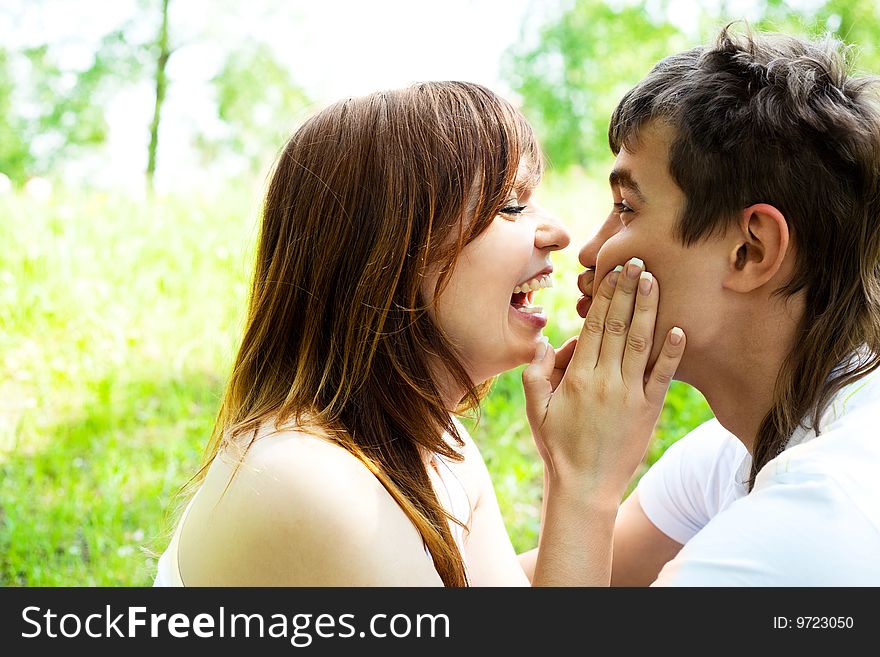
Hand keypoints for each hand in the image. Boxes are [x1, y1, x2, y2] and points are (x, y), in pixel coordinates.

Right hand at [522, 258, 684, 501]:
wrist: (586, 487)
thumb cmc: (557, 447)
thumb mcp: (536, 410)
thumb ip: (536, 374)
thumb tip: (545, 341)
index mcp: (577, 377)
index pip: (594, 326)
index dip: (604, 296)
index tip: (611, 271)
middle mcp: (605, 381)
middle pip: (619, 326)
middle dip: (628, 291)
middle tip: (637, 261)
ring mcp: (630, 395)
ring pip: (641, 344)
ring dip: (649, 310)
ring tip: (654, 281)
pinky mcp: (648, 411)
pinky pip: (662, 377)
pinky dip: (672, 353)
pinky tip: (679, 329)